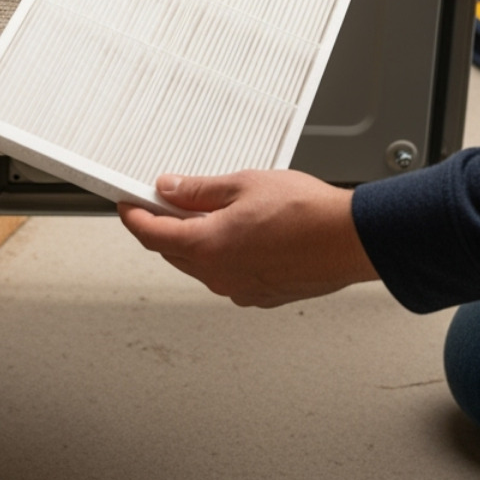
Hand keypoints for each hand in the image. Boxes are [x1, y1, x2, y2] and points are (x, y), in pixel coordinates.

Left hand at [117, 170, 378, 307]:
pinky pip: (229, 275)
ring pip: (201, 265)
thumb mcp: (243, 184)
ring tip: (211, 212)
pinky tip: (241, 233)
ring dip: (196, 242)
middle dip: (165, 226)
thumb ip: (199, 190)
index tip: (128, 205)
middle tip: (167, 200)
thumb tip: (171, 189)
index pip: (151, 235)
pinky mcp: (263, 295)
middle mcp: (219, 276)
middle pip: (173, 252)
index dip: (134, 217)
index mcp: (206, 247)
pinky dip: (224, 255)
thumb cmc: (307, 213)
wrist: (352, 239)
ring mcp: (241, 289)